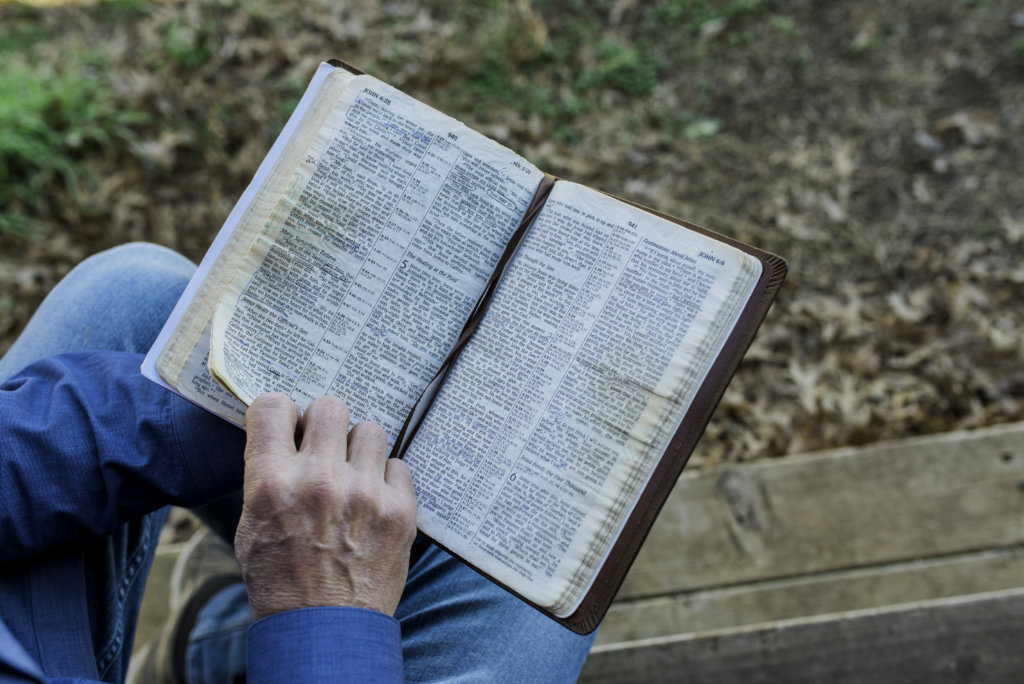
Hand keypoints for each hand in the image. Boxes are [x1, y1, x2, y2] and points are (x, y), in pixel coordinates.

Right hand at [234, 393, 416, 620]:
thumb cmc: (281, 580)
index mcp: (272, 481)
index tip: (286, 425)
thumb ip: (266, 475)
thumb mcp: (251, 525)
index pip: (273, 406)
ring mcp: (365, 493)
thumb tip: (284, 434)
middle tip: (323, 448)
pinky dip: (386, 479)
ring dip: (359, 449)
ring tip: (352, 476)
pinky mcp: (400, 510)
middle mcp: (319, 479)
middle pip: (330, 406)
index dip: (279, 413)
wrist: (324, 631)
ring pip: (369, 430)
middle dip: (324, 424)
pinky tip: (374, 502)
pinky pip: (398, 464)